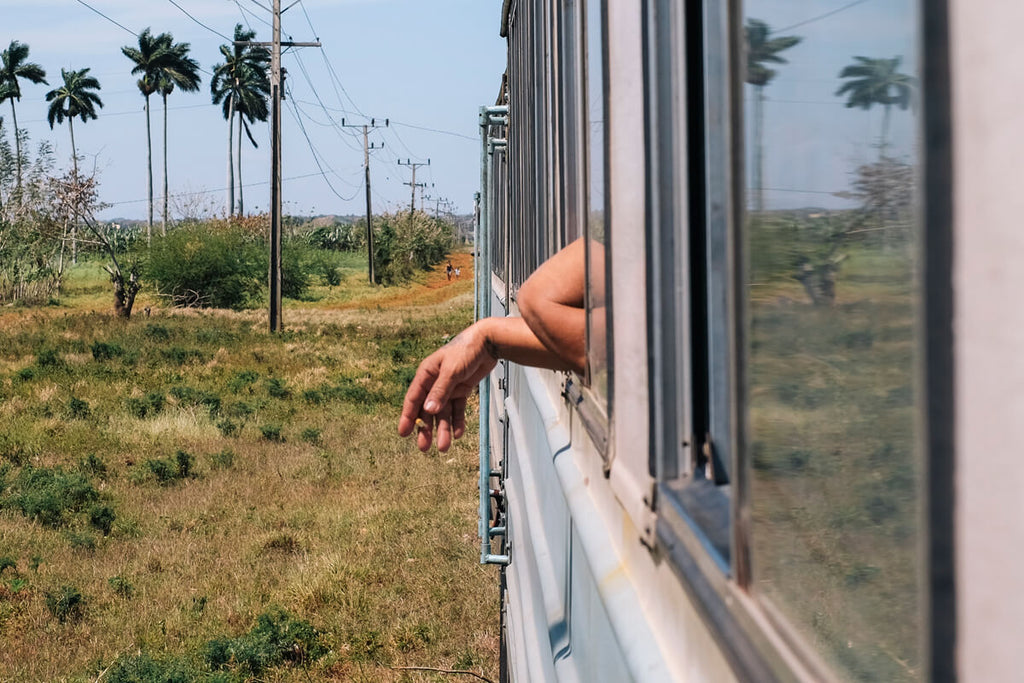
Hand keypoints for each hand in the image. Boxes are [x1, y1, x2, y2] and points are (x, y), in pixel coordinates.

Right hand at [398, 321, 497, 451]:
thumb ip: (440, 391)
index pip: (413, 399)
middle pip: (427, 410)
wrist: (488, 343)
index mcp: (426, 374)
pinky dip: (458, 421)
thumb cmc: (465, 349)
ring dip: (443, 429)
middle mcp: (435, 382)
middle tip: (423, 447)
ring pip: (443, 413)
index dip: (408, 416)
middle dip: (425, 428)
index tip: (403, 433)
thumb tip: (428, 410)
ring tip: (444, 446)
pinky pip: (457, 409)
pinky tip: (458, 433)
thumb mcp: (451, 371)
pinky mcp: (461, 390)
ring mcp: (448, 387)